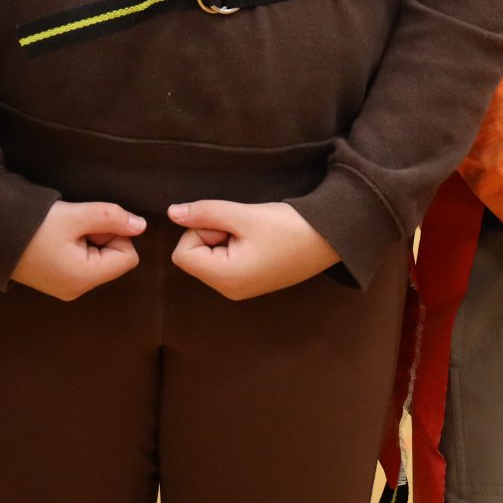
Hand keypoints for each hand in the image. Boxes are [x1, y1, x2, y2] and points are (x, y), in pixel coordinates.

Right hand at [10, 201, 144, 300]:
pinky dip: (76, 244)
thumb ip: (113, 218)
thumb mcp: (76, 215)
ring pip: (98, 258)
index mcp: (84, 278)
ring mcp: (64, 286)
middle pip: (114, 259)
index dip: (117, 235)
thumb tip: (141, 226)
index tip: (92, 224)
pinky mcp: (54, 279)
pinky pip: (81, 261)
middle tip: (75, 225)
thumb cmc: (33, 224)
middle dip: (102, 236)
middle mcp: (76, 288)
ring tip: (62, 231)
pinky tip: (56, 237)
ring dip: (88, 238)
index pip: (128, 257)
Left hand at [170, 200, 340, 300]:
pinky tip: (259, 240)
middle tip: (244, 227)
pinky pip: (226, 261)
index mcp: (226, 278)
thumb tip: (171, 213)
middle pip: (195, 256)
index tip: (228, 224)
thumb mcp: (243, 214)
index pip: (182, 253)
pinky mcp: (251, 281)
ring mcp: (241, 288)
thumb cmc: (289, 227)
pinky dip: (236, 245)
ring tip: (254, 233)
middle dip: (212, 234)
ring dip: (225, 238)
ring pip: (210, 256)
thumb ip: (204, 212)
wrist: (331, 237)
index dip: (199, 231)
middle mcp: (230, 290)